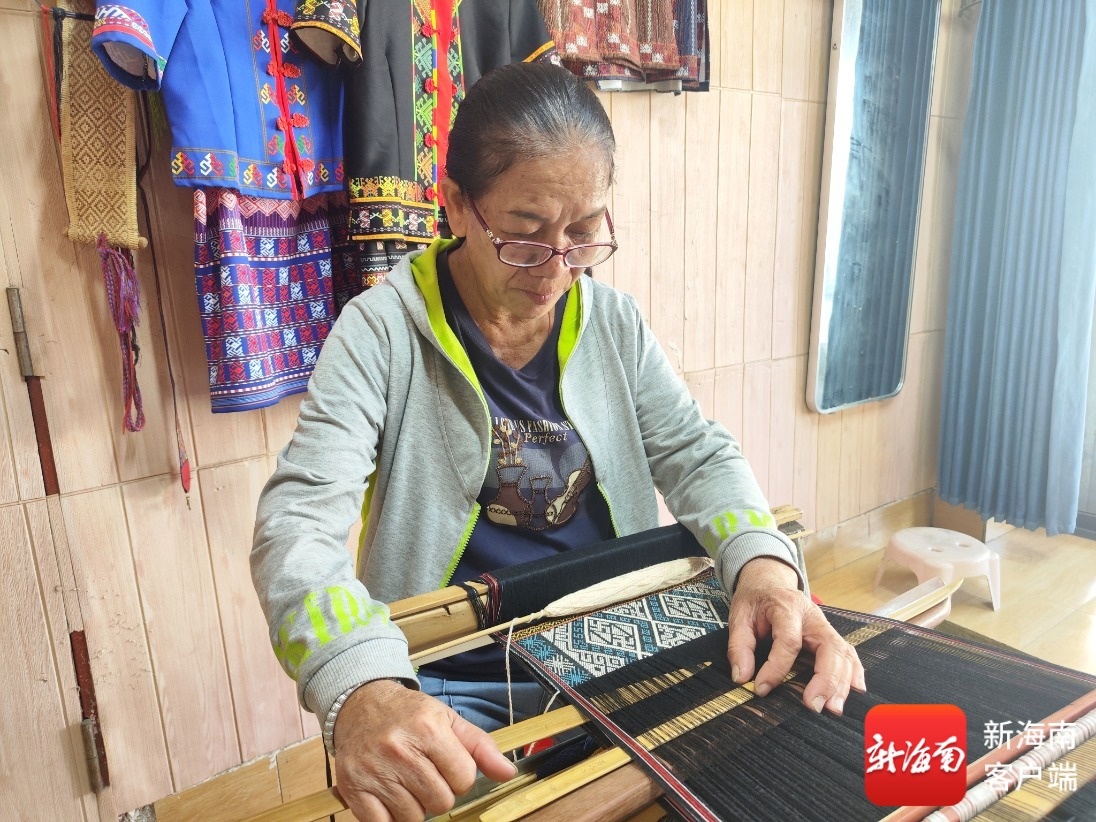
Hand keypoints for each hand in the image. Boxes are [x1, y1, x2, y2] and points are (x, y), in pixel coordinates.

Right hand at [332, 680, 516, 820]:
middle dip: (439, 793)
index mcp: (428, 729)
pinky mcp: (353, 787)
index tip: (448, 766)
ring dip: (415, 806)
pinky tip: (391, 797)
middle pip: (441, 801)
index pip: (464, 779)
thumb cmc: (409, 714)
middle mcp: (400, 750)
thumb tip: (507, 773)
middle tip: (426, 775)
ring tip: (407, 783)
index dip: (460, 777)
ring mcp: (375, 770)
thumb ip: (481, 746)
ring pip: (414, 817)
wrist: (361, 704)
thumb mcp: (448, 719)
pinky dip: (391, 818)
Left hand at [726, 557, 865, 714]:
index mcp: (787, 607)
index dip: (777, 668)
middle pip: (829, 647)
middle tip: (813, 706)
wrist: (769, 584)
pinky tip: (854, 692)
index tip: (762, 689)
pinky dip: (853, 674)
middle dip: (825, 679)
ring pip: (843, 654)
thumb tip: (742, 678)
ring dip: (841, 683)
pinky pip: (849, 655)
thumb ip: (739, 646)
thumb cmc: (755, 601)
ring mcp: (825, 626)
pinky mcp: (831, 636)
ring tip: (832, 709)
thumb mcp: (738, 616)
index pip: (789, 641)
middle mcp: (813, 617)